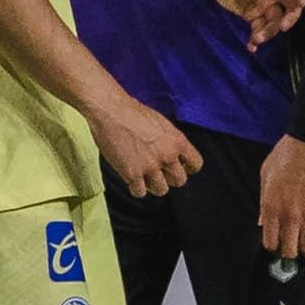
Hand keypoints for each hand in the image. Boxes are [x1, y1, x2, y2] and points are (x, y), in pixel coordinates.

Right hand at [87, 91, 203, 197]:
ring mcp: (150, 166)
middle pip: (180, 180)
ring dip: (153, 184)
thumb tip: (174, 155)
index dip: (187, 168)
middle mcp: (167, 155)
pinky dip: (135, 188)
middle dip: (169, 177)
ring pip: (161, 190)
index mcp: (177, 140)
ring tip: (143, 175)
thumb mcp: (161, 123)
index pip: (196, 164)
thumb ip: (170, 141)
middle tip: (158, 171)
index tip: (178, 166)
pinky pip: (140, 193)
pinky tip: (130, 177)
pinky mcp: (132, 174)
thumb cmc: (132, 112)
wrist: (109, 111)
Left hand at [195, 0, 304, 51]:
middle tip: (282, 27)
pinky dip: (256, 38)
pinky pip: (260, 28)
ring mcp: (266, 4)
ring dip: (270, 32)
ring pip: (276, 20)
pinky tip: (251, 46)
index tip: (301, 3)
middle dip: (291, 17)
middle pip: (292, 5)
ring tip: (257, 39)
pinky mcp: (254, 15)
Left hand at [258, 134, 304, 256]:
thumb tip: (262, 221)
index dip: (273, 248)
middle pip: (289, 250)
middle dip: (290, 253)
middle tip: (292, 249)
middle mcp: (289, 215)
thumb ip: (263, 202)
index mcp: (271, 207)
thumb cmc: (287, 154)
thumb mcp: (265, 175)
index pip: (270, 242)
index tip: (277, 247)